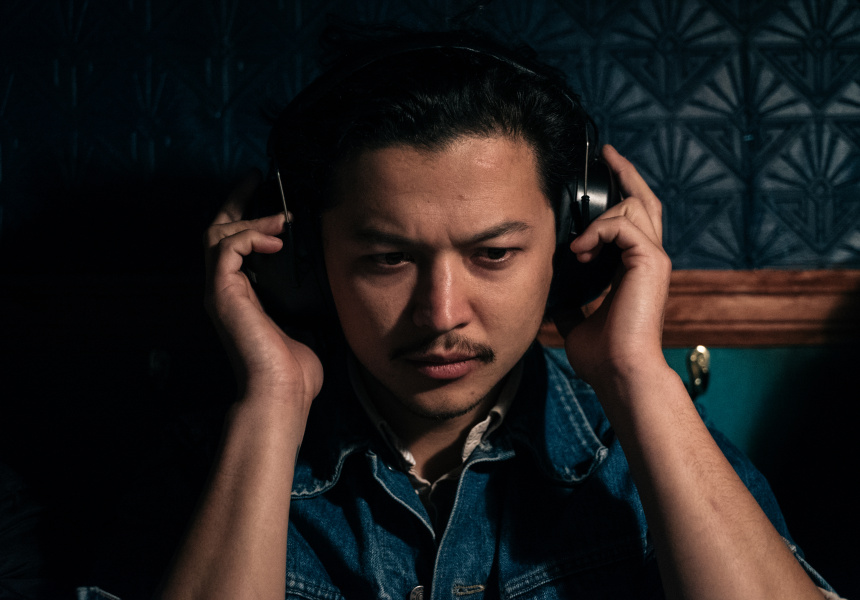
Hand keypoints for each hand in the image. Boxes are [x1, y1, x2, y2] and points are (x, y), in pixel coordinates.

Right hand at [204, 170, 322, 410]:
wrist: (281, 396)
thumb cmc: (295, 371)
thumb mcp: (310, 322)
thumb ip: (311, 296)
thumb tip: (333, 276)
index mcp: (244, 297)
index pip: (235, 245)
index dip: (247, 216)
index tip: (267, 195)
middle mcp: (226, 291)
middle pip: (217, 231)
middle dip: (236, 202)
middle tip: (257, 179)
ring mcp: (220, 292)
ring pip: (217, 234)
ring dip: (247, 216)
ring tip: (278, 214)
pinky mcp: (222, 294)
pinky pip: (226, 247)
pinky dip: (249, 235)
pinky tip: (276, 238)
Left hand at [563, 145, 670, 390]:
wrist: (619, 373)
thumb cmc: (602, 356)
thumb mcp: (577, 320)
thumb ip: (572, 301)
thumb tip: (553, 295)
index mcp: (634, 269)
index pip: (633, 221)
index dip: (620, 196)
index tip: (601, 178)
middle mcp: (649, 259)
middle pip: (644, 201)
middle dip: (626, 175)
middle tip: (607, 155)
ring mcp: (654, 259)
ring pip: (633, 207)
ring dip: (600, 217)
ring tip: (577, 246)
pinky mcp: (652, 262)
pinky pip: (623, 225)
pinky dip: (598, 232)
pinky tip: (580, 250)